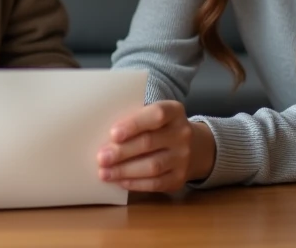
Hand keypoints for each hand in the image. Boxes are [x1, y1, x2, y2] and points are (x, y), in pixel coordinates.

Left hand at [96, 100, 215, 191]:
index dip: (134, 124)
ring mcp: (183, 158)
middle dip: (122, 151)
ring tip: (104, 173)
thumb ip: (135, 119)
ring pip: (152, 166)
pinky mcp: (179, 178)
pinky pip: (156, 183)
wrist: (194, 147)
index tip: (113, 134)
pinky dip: (136, 184)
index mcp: (174, 111)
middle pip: (149, 142)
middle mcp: (182, 134)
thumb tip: (104, 135)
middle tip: (101, 157)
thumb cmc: (161, 127)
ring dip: (125, 170)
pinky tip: (120, 182)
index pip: (156, 115)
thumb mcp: (153, 115)